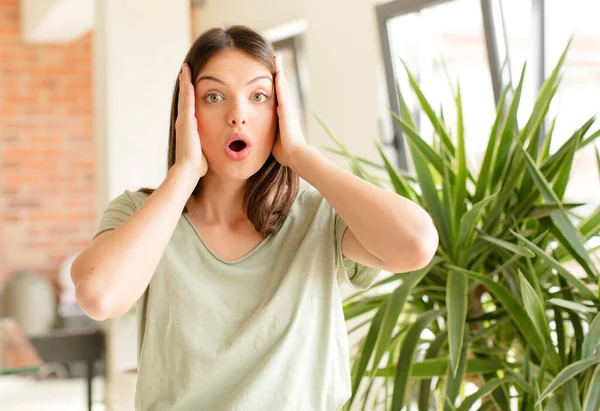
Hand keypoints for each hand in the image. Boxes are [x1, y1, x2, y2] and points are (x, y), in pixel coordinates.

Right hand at [174, 63, 207, 179]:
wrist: (189, 170)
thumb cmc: (199, 163)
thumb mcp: (205, 148)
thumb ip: (208, 142)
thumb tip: (219, 143)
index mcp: (189, 126)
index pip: (190, 105)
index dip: (190, 93)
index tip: (192, 82)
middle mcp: (184, 121)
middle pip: (185, 97)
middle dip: (185, 83)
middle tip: (185, 68)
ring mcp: (183, 120)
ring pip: (184, 96)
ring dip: (185, 81)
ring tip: (185, 68)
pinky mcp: (186, 121)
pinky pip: (186, 101)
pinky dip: (186, 88)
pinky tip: (187, 78)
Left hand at [272, 55, 307, 166]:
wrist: (294, 155)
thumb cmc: (284, 150)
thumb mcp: (272, 137)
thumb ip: (266, 131)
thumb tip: (254, 134)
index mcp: (281, 114)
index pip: (276, 95)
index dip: (272, 83)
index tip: (268, 72)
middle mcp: (286, 109)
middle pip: (280, 86)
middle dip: (277, 72)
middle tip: (275, 58)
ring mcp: (287, 108)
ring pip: (281, 86)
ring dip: (279, 72)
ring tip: (276, 58)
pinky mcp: (286, 111)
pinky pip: (282, 93)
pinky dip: (280, 82)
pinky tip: (277, 71)